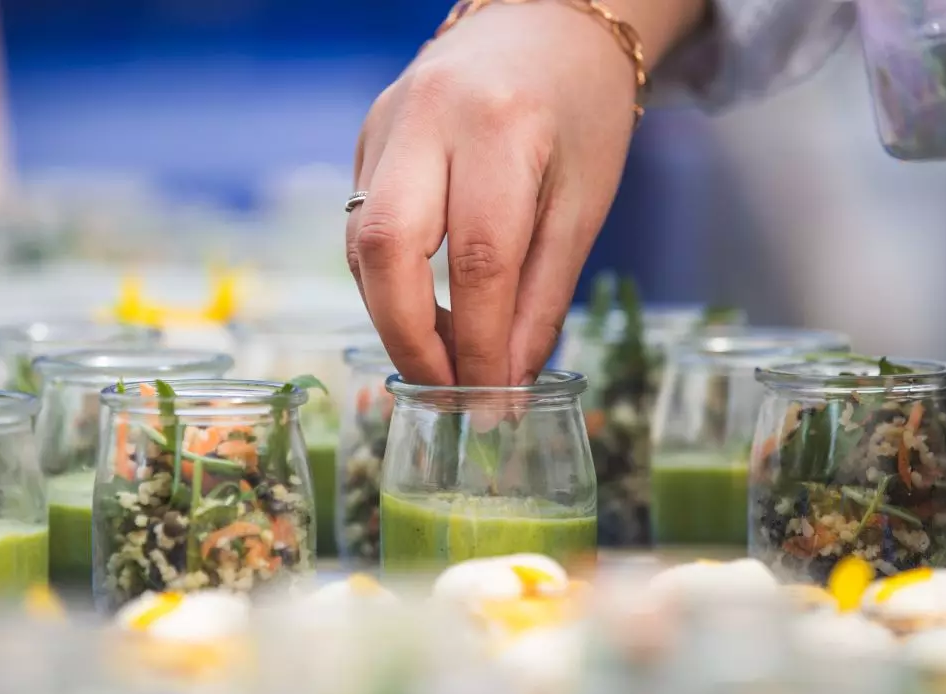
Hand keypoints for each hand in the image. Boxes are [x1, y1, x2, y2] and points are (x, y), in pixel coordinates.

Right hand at [346, 3, 673, 386]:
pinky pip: (362, 227)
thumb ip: (542, 296)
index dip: (480, 347)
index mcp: (500, 126)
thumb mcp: (583, 204)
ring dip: (396, 318)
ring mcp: (384, 124)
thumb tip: (506, 381)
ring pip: (363, 245)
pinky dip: (390, 284)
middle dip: (409, 341)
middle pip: (388, 251)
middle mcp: (426, 117)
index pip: (479, 261)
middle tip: (445, 395)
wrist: (542, 25)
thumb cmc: (580, 111)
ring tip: (446, 360)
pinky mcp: (367, 139)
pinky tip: (428, 311)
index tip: (492, 404)